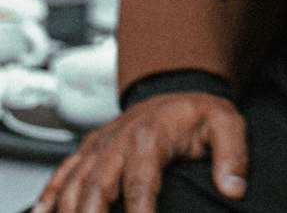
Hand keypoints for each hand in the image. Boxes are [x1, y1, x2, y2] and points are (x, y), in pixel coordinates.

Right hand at [32, 92, 247, 212]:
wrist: (176, 87)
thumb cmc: (197, 113)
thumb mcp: (225, 124)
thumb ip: (233, 155)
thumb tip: (234, 188)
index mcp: (150, 137)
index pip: (140, 184)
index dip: (138, 212)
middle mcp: (119, 141)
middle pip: (97, 187)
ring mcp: (100, 145)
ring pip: (74, 183)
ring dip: (69, 210)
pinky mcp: (89, 150)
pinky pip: (62, 173)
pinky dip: (50, 196)